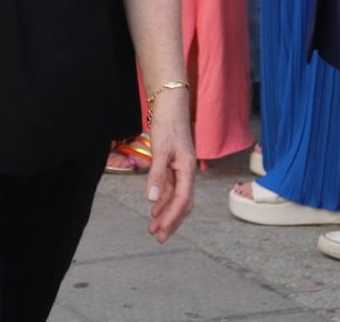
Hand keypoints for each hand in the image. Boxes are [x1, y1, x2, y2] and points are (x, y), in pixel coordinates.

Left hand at [143, 91, 194, 242]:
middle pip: (182, 203)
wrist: (170, 103)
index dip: (171, 218)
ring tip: (153, 226)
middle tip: (158, 237)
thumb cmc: (168, 124)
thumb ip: (157, 175)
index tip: (160, 231)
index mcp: (188, 169)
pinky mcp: (173, 163)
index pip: (182, 200)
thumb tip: (151, 200)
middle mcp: (187, 171)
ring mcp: (181, 168)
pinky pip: (170, 187)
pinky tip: (154, 206)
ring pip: (175, 197)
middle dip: (171, 221)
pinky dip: (163, 198)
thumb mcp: (160, 150)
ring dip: (165, 212)